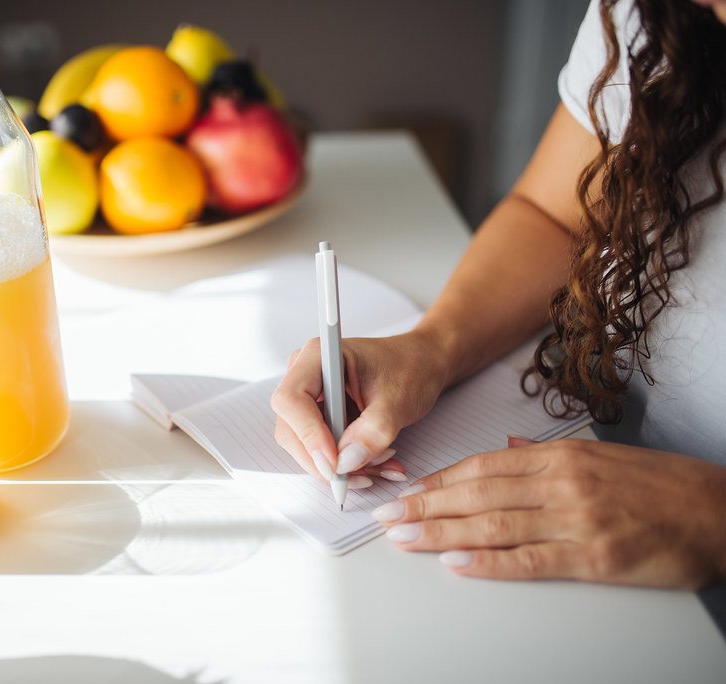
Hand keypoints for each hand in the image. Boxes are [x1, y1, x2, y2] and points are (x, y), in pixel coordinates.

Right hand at [270, 329, 451, 483]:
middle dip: (326, 459)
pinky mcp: (317, 416)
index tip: (334, 463)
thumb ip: (373, 431)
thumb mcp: (398, 400)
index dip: (308, 435)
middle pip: (292, 429)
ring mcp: (309, 397)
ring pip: (304, 445)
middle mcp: (305, 375)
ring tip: (380, 465)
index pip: (292, 400)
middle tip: (364, 474)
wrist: (421, 364)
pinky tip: (374, 463)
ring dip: (339, 466)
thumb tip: (346, 462)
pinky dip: (345, 464)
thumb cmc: (410, 368)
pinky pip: (318, 449)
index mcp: (319, 356)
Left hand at [374, 437, 725, 587]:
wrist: (720, 512)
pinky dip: (489, 562)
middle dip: (426, 505)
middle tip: (388, 515)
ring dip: (442, 532)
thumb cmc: (661, 485)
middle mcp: (562, 482)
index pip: (482, 465)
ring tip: (406, 538)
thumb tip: (507, 448)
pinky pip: (530, 560)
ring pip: (493, 524)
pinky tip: (457, 563)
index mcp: (561, 456)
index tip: (407, 489)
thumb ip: (547, 454)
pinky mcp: (594, 557)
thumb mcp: (600, 455)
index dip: (439, 479)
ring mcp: (576, 519)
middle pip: (477, 493)